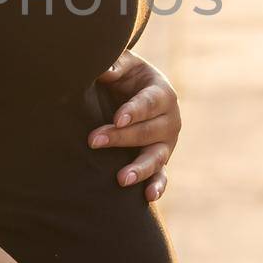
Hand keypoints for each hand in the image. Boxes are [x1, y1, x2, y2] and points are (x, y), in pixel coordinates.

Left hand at [90, 49, 180, 201]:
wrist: (132, 92)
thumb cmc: (125, 75)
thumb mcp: (123, 65)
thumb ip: (115, 65)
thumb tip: (104, 69)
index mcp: (162, 92)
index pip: (150, 102)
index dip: (134, 111)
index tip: (117, 118)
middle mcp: (169, 119)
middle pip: (148, 131)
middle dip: (121, 137)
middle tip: (93, 141)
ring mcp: (166, 143)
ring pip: (156, 157)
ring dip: (140, 168)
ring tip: (121, 179)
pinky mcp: (160, 160)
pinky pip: (162, 176)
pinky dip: (157, 186)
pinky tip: (147, 197)